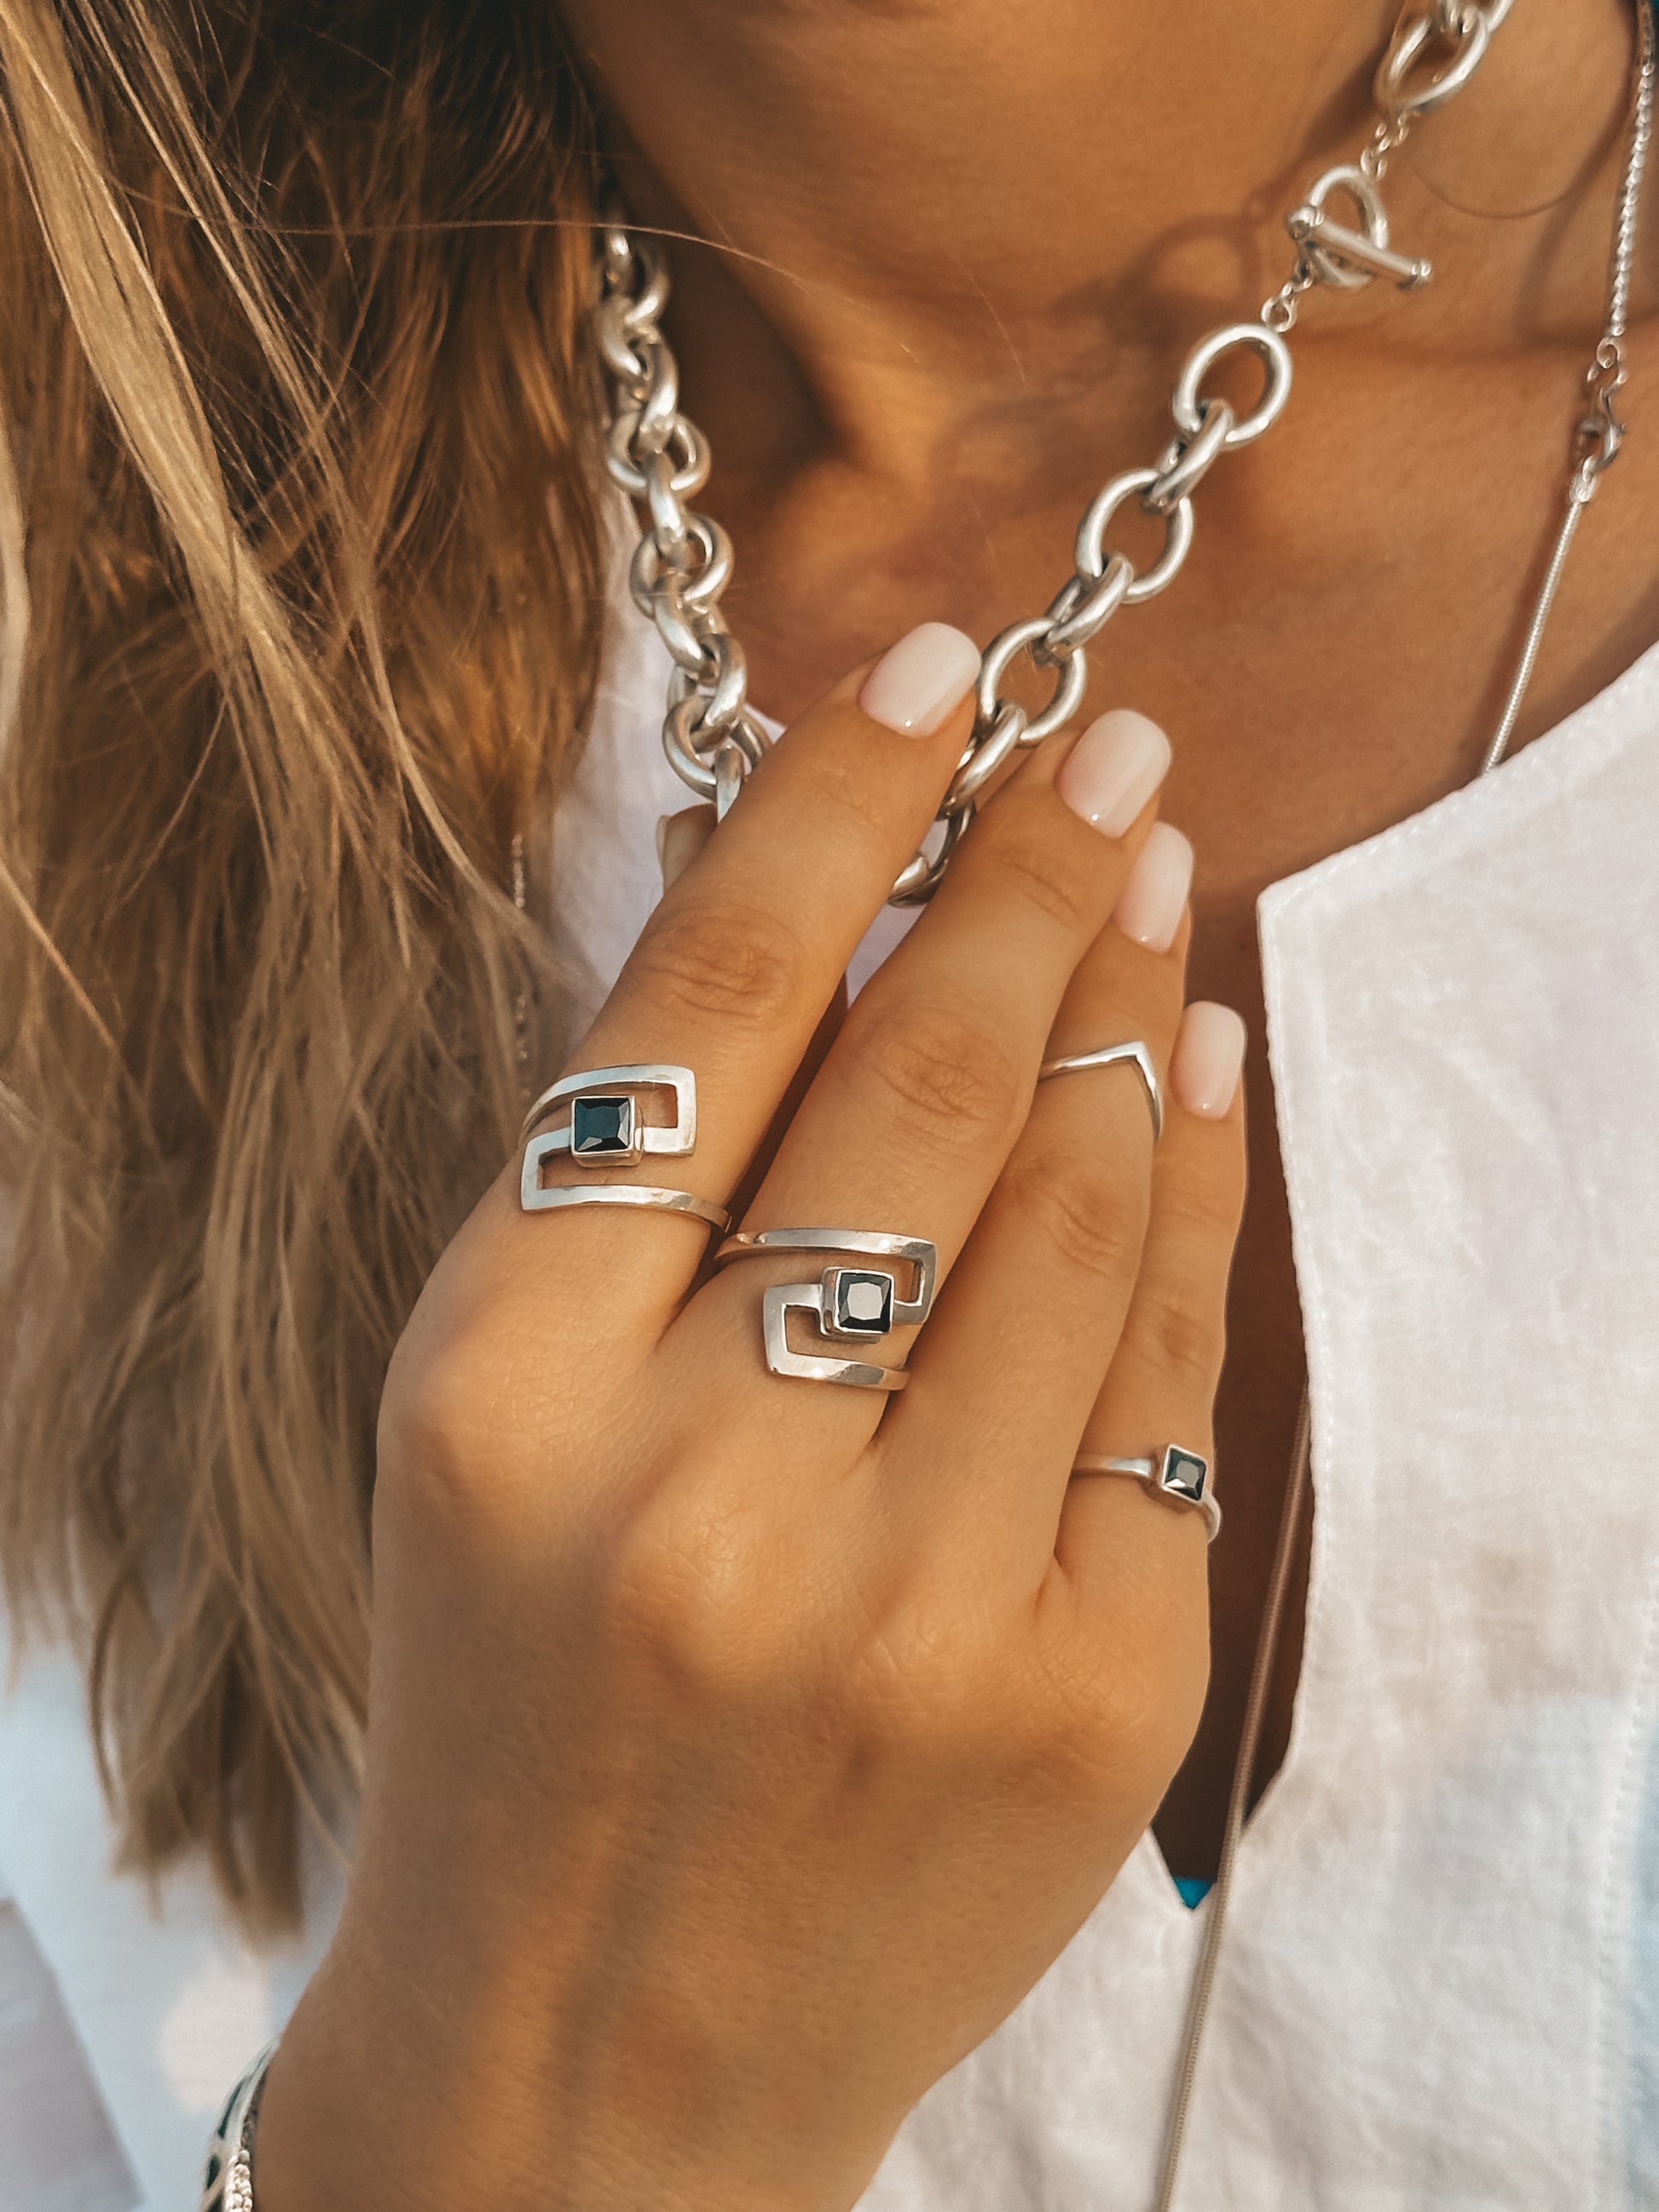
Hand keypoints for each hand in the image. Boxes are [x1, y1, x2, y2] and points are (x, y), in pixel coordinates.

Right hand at [258, 625, 1247, 2211]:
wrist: (595, 2047)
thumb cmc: (517, 1691)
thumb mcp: (485, 1415)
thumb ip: (636, 1182)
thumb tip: (834, 901)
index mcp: (503, 1390)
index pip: (703, 1011)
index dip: (833, 806)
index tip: (928, 665)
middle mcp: (705, 1488)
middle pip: (914, 1086)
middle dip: (1019, 872)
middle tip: (1099, 741)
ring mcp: (916, 1607)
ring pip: (1067, 1209)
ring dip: (1119, 1004)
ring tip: (1148, 874)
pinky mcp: (1086, 1700)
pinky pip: (1168, 1377)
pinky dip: (1187, 1192)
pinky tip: (1191, 1066)